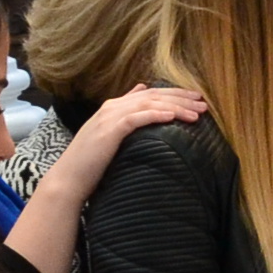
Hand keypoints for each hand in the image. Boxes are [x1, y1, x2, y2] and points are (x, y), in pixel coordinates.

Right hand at [44, 86, 207, 210]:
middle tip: (203, 103)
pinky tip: (172, 117)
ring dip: (175, 107)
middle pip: (154, 96)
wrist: (69, 179)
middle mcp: (112, 107)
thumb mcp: (110, 136)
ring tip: (196, 112)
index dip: (175, 94)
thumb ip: (126, 115)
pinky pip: (137, 118)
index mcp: (114, 107)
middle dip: (181, 98)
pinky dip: (155, 115)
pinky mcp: (109, 130)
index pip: (150, 94)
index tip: (196, 98)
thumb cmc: (91, 163)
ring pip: (149, 104)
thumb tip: (141, 93)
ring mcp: (110, 117)